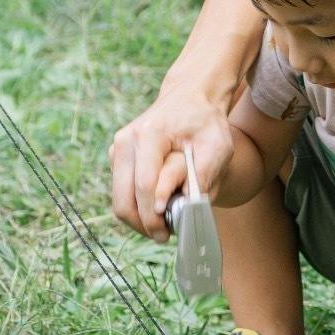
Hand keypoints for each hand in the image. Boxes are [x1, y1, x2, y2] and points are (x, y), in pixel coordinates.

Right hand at [108, 90, 237, 241]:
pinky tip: (158, 207)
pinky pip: (121, 194)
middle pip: (123, 198)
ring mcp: (117, 149)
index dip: (155, 214)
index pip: (145, 185)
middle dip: (144, 224)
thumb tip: (182, 207)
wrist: (188, 97)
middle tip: (166, 237)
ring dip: (139, 219)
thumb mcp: (218, 147)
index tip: (169, 232)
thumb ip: (204, 175)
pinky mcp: (116, 158)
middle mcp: (126, 141)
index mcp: (149, 134)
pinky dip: (136, 208)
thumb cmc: (206, 123)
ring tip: (165, 224)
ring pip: (119, 201)